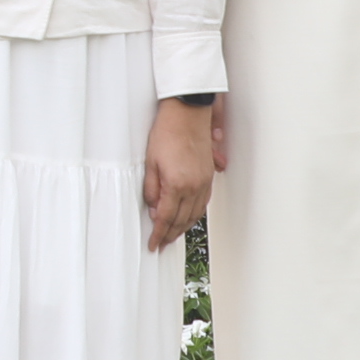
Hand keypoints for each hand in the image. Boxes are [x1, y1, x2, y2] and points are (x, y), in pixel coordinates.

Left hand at [142, 98, 217, 250]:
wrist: (187, 114)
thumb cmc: (167, 133)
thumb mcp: (150, 162)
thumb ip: (151, 189)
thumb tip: (152, 209)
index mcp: (177, 185)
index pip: (166, 218)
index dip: (158, 234)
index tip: (153, 244)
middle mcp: (194, 187)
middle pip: (182, 220)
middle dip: (171, 234)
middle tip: (161, 244)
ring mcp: (204, 182)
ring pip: (195, 214)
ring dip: (183, 227)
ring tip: (173, 235)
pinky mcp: (209, 176)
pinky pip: (203, 203)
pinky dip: (194, 215)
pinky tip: (188, 217)